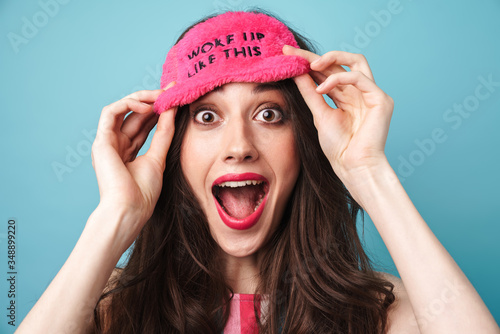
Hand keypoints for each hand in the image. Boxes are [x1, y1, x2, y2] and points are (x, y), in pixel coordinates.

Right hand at [91, 84, 176, 243]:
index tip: (176, 97)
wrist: (130, 209)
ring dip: (142, 99)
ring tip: (161, 96)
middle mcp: (116, 144)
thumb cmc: (143, 192)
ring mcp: (107, 142)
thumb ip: (164, 132)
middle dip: (153, 99)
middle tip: (172, 89)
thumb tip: (172, 109)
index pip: (144, 123)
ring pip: (122, 109)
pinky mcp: (101, 141)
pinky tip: (148, 106)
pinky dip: (129, 104)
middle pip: (135, 114)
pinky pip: (111, 112)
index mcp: (128, 151)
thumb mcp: (159, 156)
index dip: (159, 108)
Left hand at [283, 46, 393, 184]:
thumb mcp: (319, 113)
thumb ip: (310, 92)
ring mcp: (372, 94)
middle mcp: (360, 92)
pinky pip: (360, 78)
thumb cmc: (339, 147)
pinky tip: (322, 88)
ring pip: (356, 61)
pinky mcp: (381, 99)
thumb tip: (296, 72)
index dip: (308, 61)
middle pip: (339, 63)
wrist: (352, 166)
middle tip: (293, 53)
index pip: (328, 71)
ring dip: (332, 58)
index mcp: (346, 96)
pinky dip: (339, 79)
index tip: (287, 54)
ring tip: (311, 64)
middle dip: (314, 55)